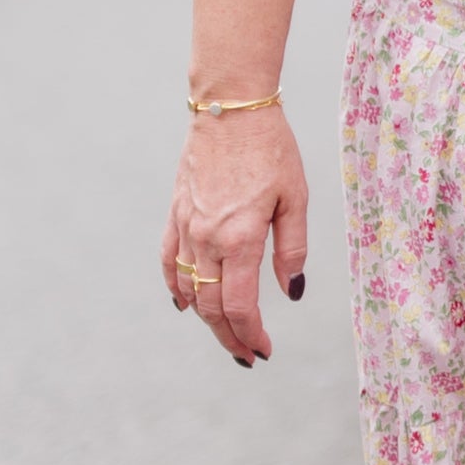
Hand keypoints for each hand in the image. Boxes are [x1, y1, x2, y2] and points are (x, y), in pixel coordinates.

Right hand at [162, 102, 307, 368]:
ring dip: (206, 318)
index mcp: (239, 238)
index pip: (240, 305)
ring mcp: (186, 228)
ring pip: (189, 289)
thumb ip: (292, 249)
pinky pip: (170, 262)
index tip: (263, 350)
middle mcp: (207, 239)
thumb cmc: (271, 149)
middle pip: (211, 307)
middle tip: (247, 355)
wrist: (230, 109)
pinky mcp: (175, 214)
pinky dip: (176, 288)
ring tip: (227, 333)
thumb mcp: (295, 198)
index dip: (251, 334)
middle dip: (229, 337)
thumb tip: (292, 292)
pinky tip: (186, 303)